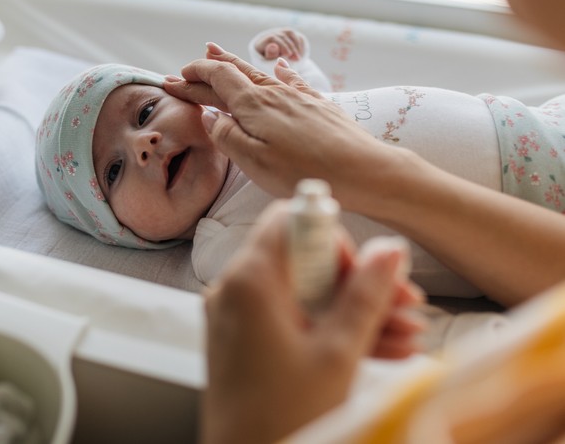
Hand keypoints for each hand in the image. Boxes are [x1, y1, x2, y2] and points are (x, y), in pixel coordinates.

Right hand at [164, 43, 391, 207]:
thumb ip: (226, 136)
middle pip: (236, 72)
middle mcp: (275, 93)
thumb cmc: (305, 171)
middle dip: (208, 67)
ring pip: (261, 74)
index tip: (174, 78)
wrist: (364, 170)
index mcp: (254, 106)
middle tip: (187, 66)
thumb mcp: (254, 161)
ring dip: (236, 65)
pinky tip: (279, 66)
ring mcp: (299, 97)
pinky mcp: (319, 106)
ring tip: (219, 54)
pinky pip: (293, 80)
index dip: (194, 76)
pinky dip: (279, 71)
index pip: (217, 79)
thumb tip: (208, 115)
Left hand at [200, 200, 423, 443]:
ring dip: (354, 311)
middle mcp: (236, 291)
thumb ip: (365, 294)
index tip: (367, 270)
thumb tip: (387, 250)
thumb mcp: (337, 353)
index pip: (290, 221)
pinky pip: (293, 322)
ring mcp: (238, 317)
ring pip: (304, 295)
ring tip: (407, 335)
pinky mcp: (245, 342)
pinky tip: (384, 350)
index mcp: (250, 281)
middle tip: (404, 304)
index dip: (333, 238)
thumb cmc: (282, 419)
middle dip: (357, 282)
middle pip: (303, 261)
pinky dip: (331, 331)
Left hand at [253, 27, 306, 60]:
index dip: (282, 45)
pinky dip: (299, 44)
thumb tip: (273, 46)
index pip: (272, 38)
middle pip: (282, 36)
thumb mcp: (268, 62)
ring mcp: (279, 32)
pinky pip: (295, 35)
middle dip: (290, 47)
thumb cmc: (269, 64)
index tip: (288, 54)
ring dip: (296, 46)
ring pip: (290, 33)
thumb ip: (270, 55)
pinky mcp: (288, 34)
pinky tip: (300, 54)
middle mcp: (270, 34)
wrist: (275, 61)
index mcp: (261, 42)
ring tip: (298, 58)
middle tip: (296, 59)